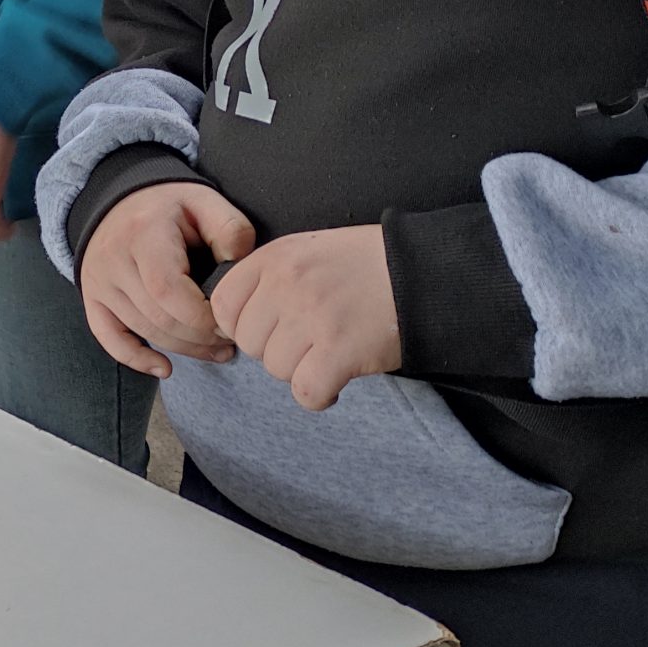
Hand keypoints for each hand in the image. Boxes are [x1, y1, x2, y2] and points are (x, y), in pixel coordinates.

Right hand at [77, 181, 253, 379]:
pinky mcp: (92, 298)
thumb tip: (240, 271)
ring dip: (184, 349)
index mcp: (143, 234)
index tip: (231, 320)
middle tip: (230, 341)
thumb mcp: (204, 201)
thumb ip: (230, 230)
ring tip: (216, 351)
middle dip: (200, 338)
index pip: (169, 291)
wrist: (118, 200)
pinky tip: (164, 368)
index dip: (204, 316)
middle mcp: (113, 260)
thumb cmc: (170, 206)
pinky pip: (109, 338)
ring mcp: (98, 282)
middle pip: (159, 318)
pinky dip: (136, 359)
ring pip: (143, 330)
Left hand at [209, 224, 399, 411]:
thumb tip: (234, 322)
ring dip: (300, 371)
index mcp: (275, 258)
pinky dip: (320, 395)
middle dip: (276, 349)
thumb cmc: (366, 264)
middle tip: (308, 342)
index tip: (268, 330)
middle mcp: (287, 285)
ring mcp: (313, 317)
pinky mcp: (341, 350)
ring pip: (276, 369)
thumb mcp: (308, 251)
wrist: (424, 272)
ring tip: (328, 354)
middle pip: (250, 343)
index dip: (241, 325)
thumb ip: (270, 278)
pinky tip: (335, 380)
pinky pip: (306, 392)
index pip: (222, 305)